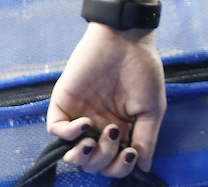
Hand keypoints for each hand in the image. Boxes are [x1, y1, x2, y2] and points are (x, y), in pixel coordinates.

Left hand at [46, 22, 166, 176]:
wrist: (126, 38)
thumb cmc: (143, 70)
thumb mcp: (152, 108)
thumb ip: (147, 139)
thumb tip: (144, 169)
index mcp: (121, 129)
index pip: (114, 163)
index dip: (119, 167)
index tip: (129, 153)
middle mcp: (99, 127)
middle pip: (93, 163)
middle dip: (103, 160)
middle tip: (114, 136)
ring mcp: (80, 116)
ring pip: (71, 153)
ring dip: (82, 156)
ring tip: (92, 142)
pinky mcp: (63, 103)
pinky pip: (55, 130)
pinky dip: (67, 134)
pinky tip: (84, 124)